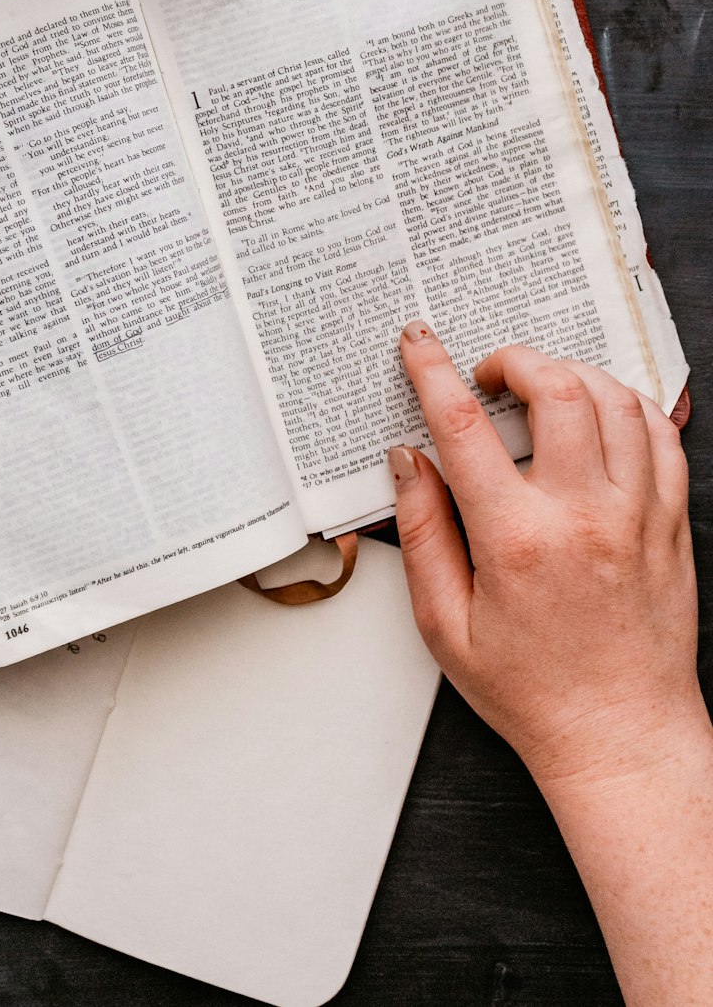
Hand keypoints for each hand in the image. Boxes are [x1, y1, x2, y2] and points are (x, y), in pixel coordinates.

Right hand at [389, 321, 700, 789]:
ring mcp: (638, 516)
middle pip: (556, 389)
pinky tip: (600, 415)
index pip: (466, 427)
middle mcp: (585, 517)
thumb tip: (407, 462)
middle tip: (489, 374)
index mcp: (518, 541)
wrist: (621, 738)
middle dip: (513, 359)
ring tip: (542, 391)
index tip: (419, 343)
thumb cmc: (531, 692)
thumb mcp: (444, 624)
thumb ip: (421, 533)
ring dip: (572, 375)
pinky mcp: (671, 524)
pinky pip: (662, 435)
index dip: (433, 371)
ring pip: (615, 399)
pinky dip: (629, 405)